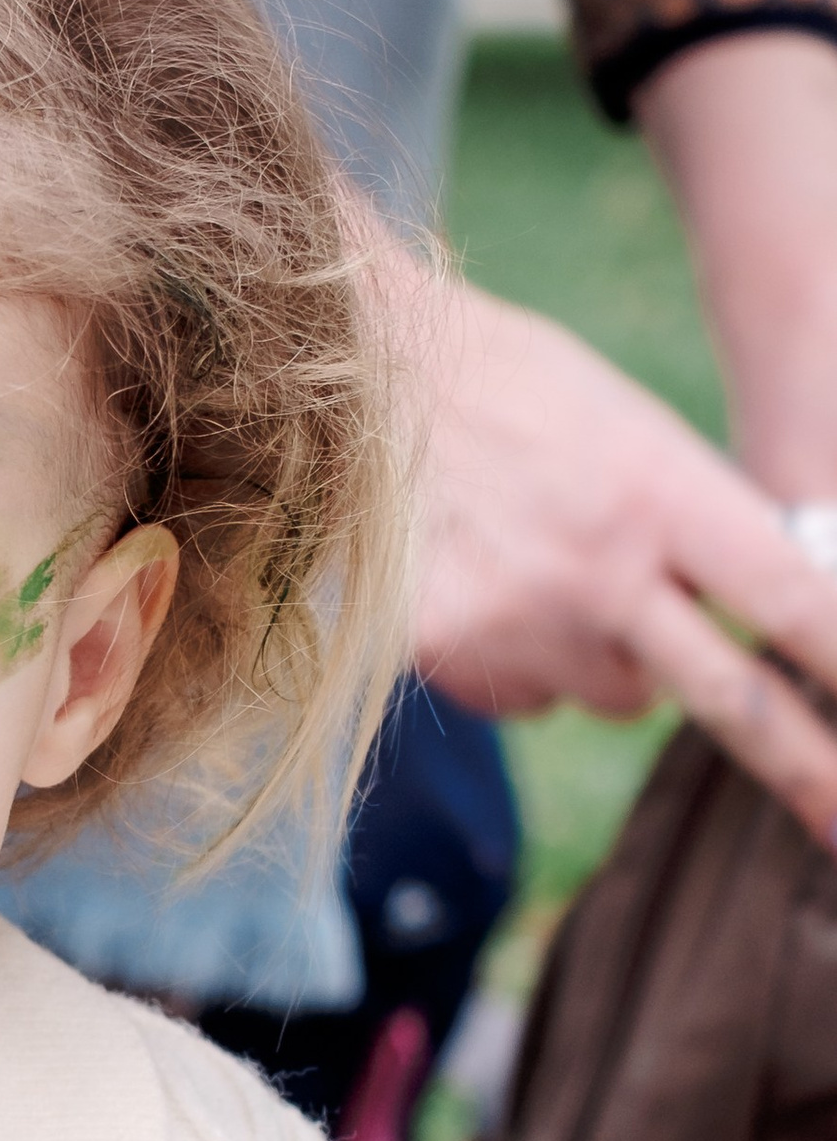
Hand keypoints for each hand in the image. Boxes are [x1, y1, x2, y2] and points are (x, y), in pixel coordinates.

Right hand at [403, 270, 836, 846]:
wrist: (350, 371)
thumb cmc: (505, 382)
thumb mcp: (627, 428)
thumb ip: (695, 516)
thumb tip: (764, 597)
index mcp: (663, 493)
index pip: (796, 602)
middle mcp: (601, 569)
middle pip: (729, 701)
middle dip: (804, 768)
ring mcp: (520, 620)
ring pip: (616, 697)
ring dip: (613, 663)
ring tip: (562, 577)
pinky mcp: (443, 652)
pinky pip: (524, 697)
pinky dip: (523, 664)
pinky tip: (491, 588)